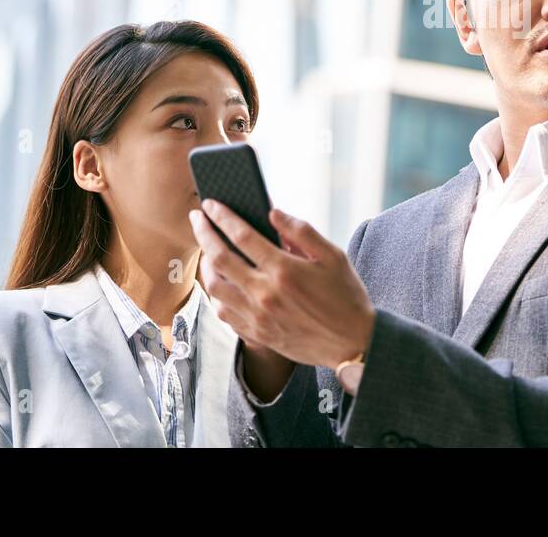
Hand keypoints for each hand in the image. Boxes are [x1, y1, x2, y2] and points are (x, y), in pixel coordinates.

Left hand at [189, 201, 375, 371]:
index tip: (210, 204)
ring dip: (205, 264)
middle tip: (196, 218)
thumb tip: (273, 212)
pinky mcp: (256, 333)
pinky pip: (223, 312)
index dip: (222, 216)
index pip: (242, 236)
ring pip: (215, 287)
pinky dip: (216, 294)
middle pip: (219, 258)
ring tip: (207, 251)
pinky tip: (221, 283)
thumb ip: (302, 232)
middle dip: (203, 233)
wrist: (351, 343)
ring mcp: (257, 316)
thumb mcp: (333, 256)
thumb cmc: (345, 296)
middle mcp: (265, 293)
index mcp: (284, 270)